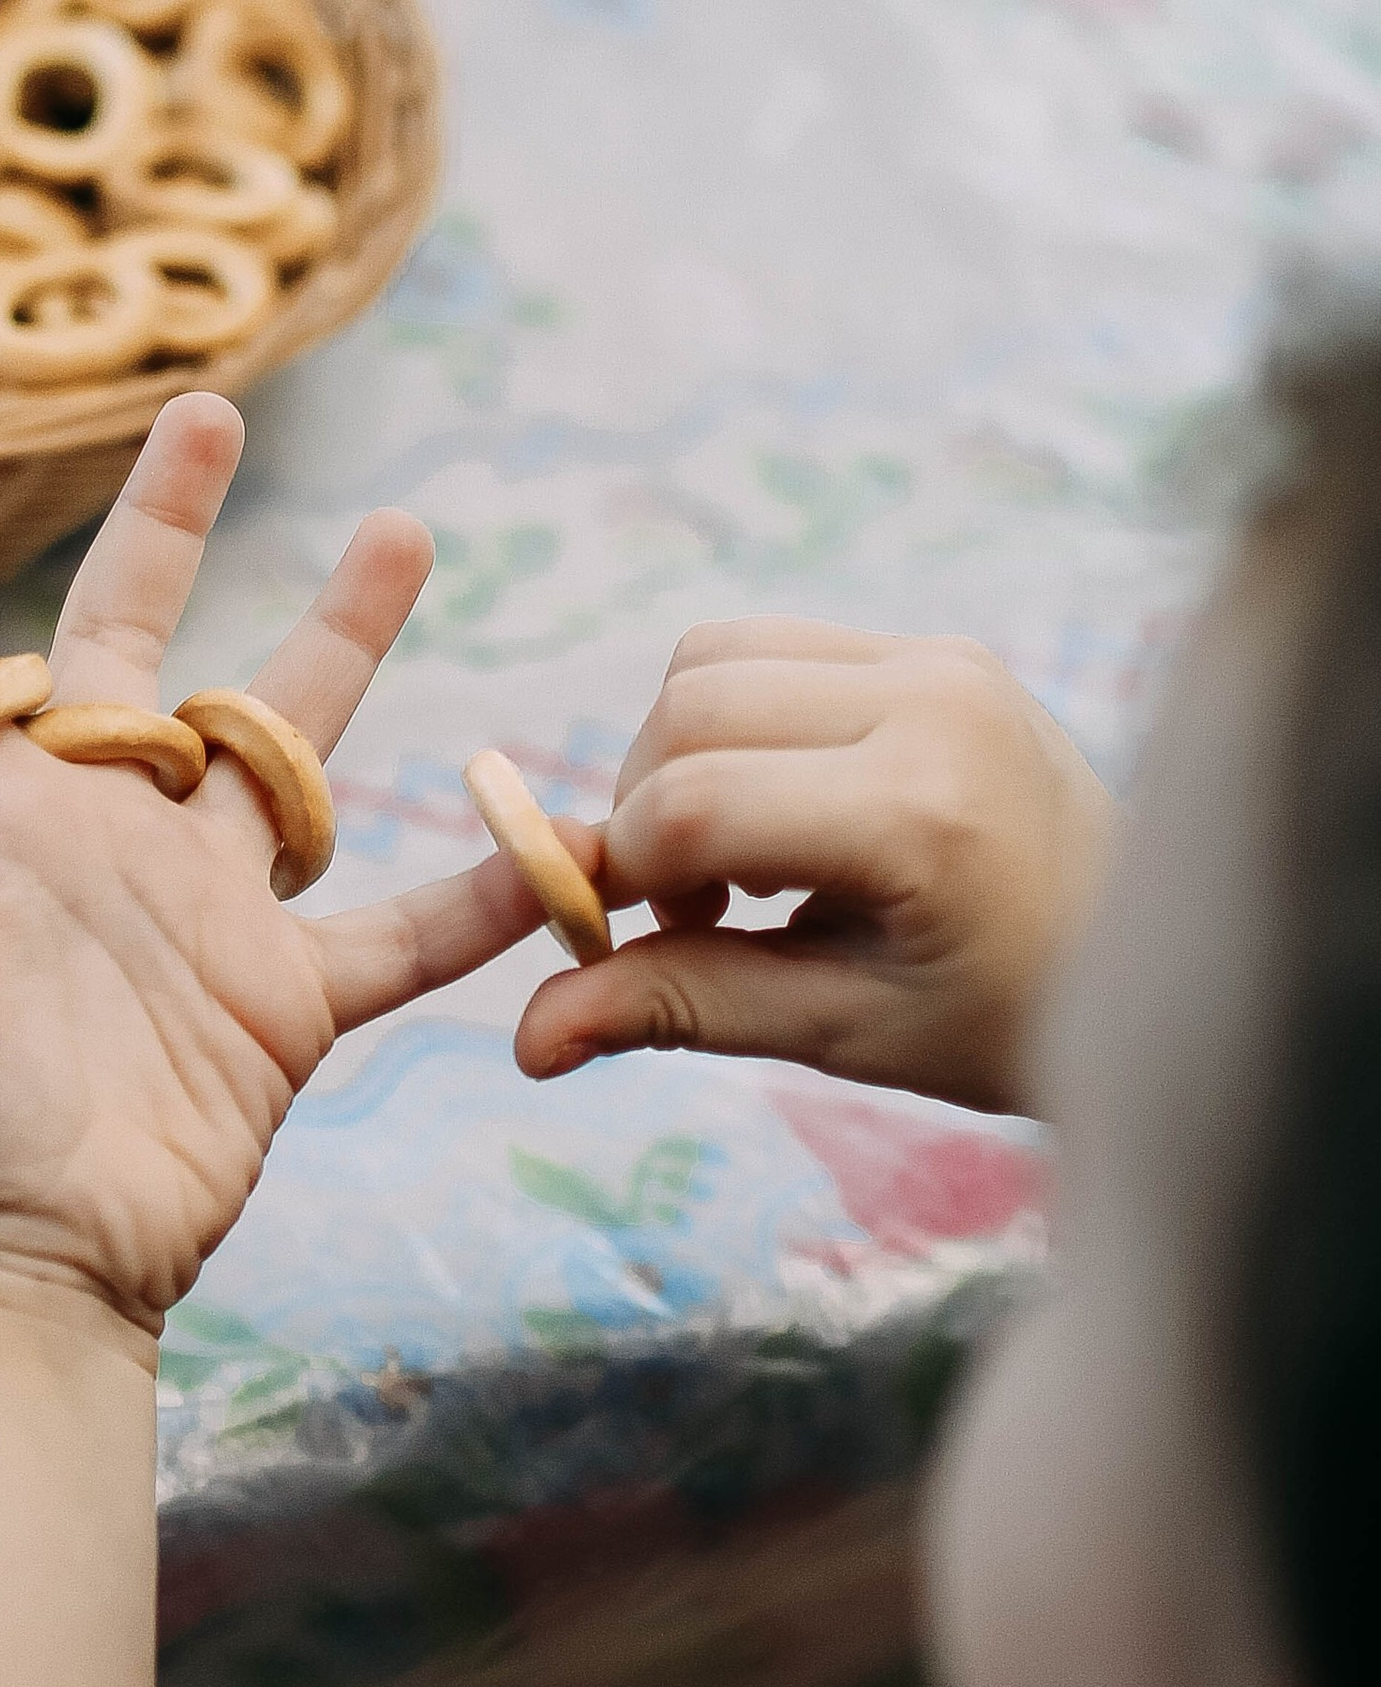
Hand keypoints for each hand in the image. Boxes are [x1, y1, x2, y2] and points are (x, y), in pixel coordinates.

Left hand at [0, 388, 544, 1333]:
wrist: (18, 1261)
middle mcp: (90, 827)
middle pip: (133, 638)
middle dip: (167, 522)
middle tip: (207, 407)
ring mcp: (194, 904)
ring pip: (282, 746)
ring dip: (341, 643)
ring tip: (403, 530)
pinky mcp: (280, 995)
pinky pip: (401, 933)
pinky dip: (478, 897)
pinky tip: (551, 838)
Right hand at [517, 620, 1116, 1114]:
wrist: (1156, 964)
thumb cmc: (1006, 1020)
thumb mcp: (839, 1033)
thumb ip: (680, 1007)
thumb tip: (529, 1038)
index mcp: (921, 812)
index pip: (693, 808)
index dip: (620, 878)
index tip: (623, 943)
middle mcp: (933, 703)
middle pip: (686, 711)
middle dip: (641, 814)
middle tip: (688, 913)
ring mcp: (940, 660)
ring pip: (711, 661)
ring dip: (678, 759)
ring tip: (736, 863)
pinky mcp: (935, 649)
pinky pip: (768, 651)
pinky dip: (731, 727)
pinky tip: (780, 815)